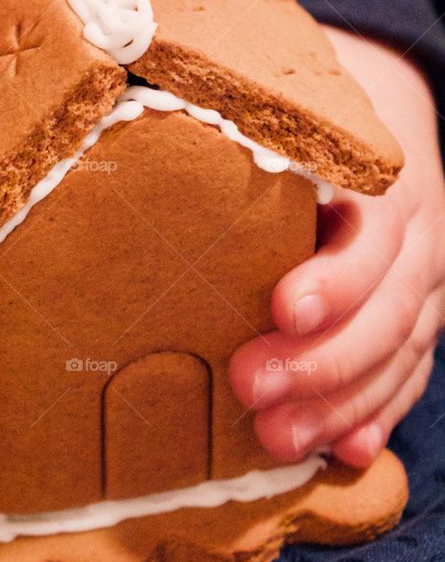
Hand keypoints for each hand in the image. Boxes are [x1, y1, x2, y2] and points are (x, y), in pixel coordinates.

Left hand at [230, 24, 444, 465]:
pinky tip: (345, 453)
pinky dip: (377, 416)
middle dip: (323, 360)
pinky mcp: (418, 322)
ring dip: (341, 404)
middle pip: (387, 308)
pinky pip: (408, 376)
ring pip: (400, 353)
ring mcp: (423, 286)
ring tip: (278, 439)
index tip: (283, 310)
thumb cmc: (312, 127)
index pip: (374, 233)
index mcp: (382, 180)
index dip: (338, 278)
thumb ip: (242, 123)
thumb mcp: (293, 115)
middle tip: (251, 387)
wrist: (388, 137)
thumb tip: (144, 107)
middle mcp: (416, 235)